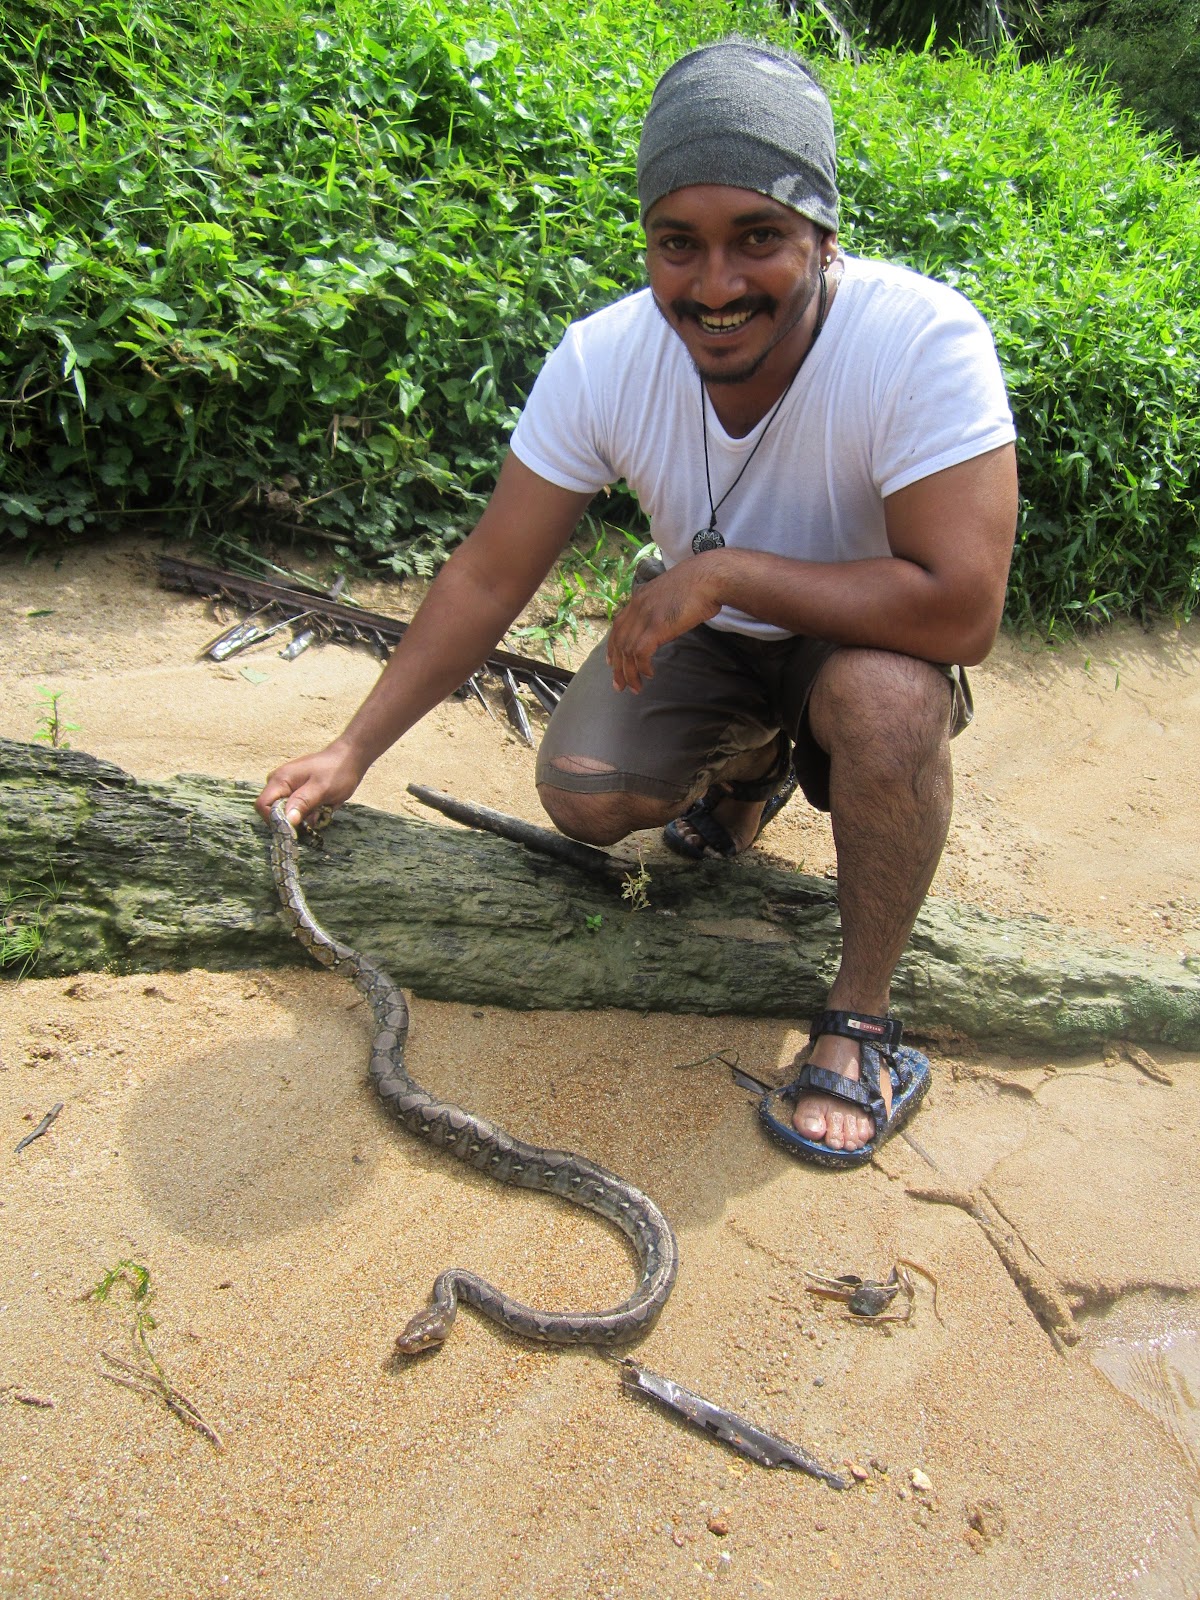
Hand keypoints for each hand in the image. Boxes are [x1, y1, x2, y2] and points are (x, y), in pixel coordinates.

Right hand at [256, 742, 366, 826]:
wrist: (350, 760)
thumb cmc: (336, 771)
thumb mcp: (321, 789)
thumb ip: (303, 803)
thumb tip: (287, 820)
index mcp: (280, 780)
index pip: (263, 806)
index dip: (275, 819)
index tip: (294, 826)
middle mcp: (278, 784)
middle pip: (273, 812)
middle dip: (291, 820)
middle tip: (313, 817)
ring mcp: (287, 789)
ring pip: (285, 814)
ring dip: (302, 818)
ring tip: (320, 810)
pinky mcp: (296, 794)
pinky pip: (295, 811)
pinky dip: (307, 815)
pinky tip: (320, 809)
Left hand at [606, 558, 722, 691]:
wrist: (710, 577)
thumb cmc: (701, 585)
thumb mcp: (673, 594)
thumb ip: (662, 608)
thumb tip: (666, 622)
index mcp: (640, 597)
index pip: (618, 626)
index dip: (613, 646)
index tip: (612, 662)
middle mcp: (638, 606)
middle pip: (619, 641)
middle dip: (618, 666)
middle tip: (619, 685)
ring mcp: (646, 616)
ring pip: (627, 650)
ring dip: (630, 673)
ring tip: (635, 688)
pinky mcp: (656, 626)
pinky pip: (640, 652)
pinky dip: (642, 667)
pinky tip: (649, 674)